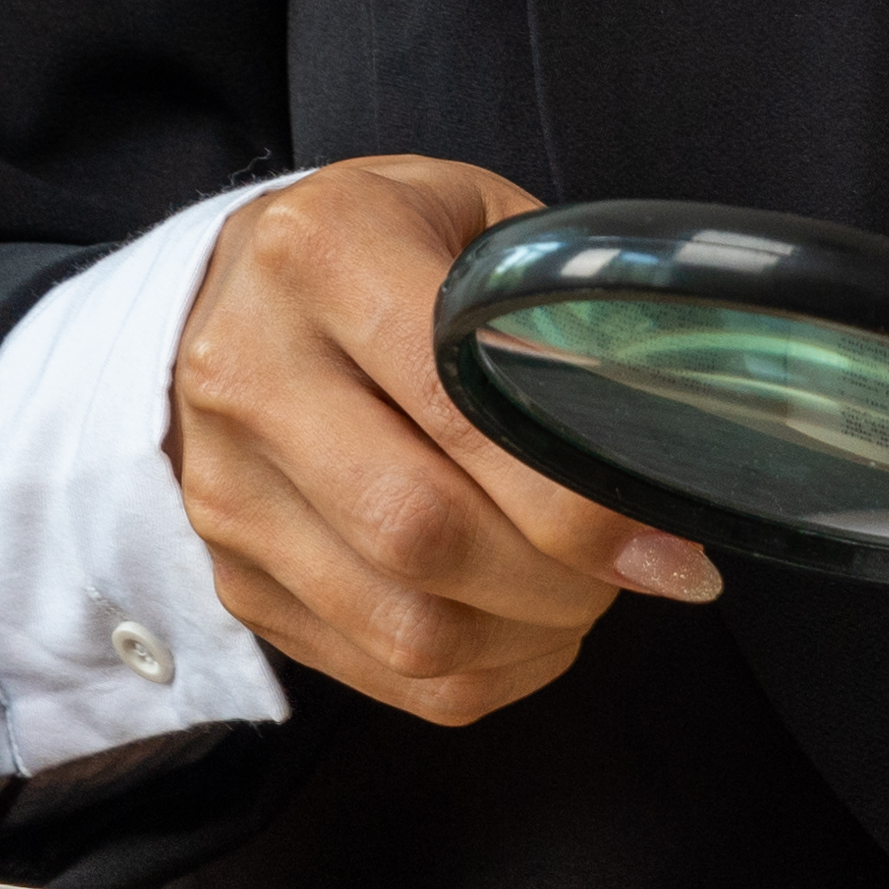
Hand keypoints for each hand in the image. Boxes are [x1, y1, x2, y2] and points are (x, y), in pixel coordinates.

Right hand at [166, 156, 723, 728]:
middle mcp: (249, 372)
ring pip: (407, 627)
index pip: (464, 410)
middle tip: (640, 570)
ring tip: (586, 597)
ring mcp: (224, 487)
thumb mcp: (470, 216)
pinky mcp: (232, 573)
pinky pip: (381, 672)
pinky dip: (483, 671)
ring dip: (530, 636)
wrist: (227, 286)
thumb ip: (556, 309)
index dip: (578, 498)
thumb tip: (665, 450)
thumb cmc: (382, 244)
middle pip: (425, 534)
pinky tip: (527, 630)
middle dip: (564, 579)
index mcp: (322, 252)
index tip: (663, 536)